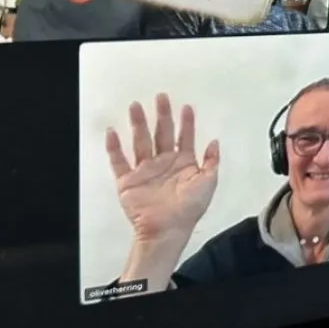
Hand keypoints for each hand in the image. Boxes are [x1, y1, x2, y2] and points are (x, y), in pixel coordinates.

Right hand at [106, 93, 219, 243]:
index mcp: (183, 163)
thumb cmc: (189, 208)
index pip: (184, 137)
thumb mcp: (209, 183)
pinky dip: (114, 147)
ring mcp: (145, 171)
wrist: (167, 230)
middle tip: (161, 97)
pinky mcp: (128, 181)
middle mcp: (164, 163)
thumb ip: (212, 161)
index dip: (186, 122)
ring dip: (138, 124)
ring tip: (136, 106)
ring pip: (140, 141)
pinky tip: (113, 132)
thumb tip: (215, 141)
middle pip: (161, 133)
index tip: (187, 107)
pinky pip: (119, 161)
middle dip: (162, 115)